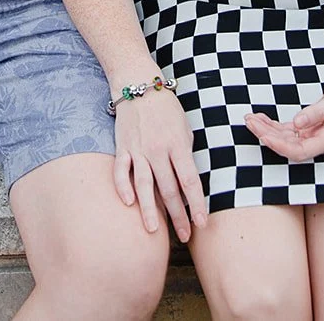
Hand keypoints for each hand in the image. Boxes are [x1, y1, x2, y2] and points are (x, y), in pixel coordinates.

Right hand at [112, 90, 208, 242]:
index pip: (190, 181)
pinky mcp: (122, 147)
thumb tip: (187, 182)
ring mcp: (138, 149)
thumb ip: (185, 155)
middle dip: (178, 216)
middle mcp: (158, 149)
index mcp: (178, 144)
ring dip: (149, 209)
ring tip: (155, 230)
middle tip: (184, 236)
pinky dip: (123, 186)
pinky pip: (121, 170)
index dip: (197, 204)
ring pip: (144, 184)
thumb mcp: (185, 129)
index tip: (202, 224)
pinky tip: (128, 203)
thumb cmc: (167, 109)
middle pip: (169, 189)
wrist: (139, 86)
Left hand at [245, 75, 323, 161]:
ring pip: (284, 138)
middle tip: (249, 121)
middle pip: (288, 146)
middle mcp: (319, 141)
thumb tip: (297, 123)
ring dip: (266, 130)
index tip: (264, 136)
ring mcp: (313, 134)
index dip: (280, 146)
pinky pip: (287, 130)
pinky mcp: (308, 126)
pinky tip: (260, 118)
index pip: (300, 151)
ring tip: (249, 119)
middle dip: (267, 135)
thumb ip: (317, 113)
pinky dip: (272, 124)